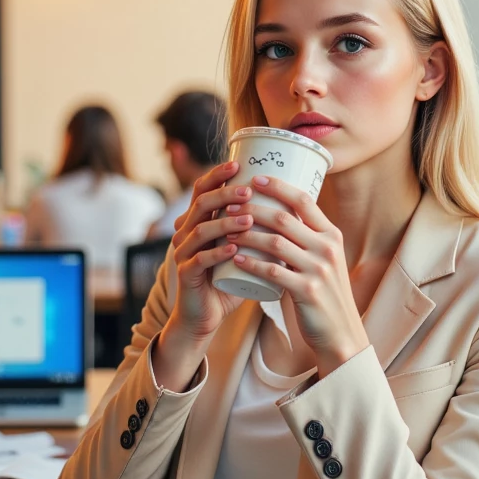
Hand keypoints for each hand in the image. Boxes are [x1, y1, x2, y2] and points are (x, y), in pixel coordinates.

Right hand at [165, 161, 257, 342]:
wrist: (206, 315)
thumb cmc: (228, 278)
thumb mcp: (242, 248)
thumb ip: (258, 229)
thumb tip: (295, 208)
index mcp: (198, 220)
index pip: (203, 189)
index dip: (218, 175)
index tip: (239, 164)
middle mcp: (186, 231)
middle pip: (202, 203)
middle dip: (225, 194)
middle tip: (249, 190)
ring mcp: (183, 252)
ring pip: (200, 230)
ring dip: (225, 222)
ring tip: (249, 218)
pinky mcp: (185, 274)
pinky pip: (199, 260)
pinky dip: (217, 253)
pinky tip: (233, 249)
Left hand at [229, 174, 368, 376]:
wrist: (341, 334)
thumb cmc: (325, 295)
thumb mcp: (324, 262)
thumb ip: (307, 241)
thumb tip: (277, 218)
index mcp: (331, 235)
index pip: (304, 200)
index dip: (278, 186)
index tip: (254, 178)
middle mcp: (327, 248)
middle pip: (283, 218)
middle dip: (252, 208)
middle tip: (229, 205)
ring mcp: (319, 269)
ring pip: (275, 242)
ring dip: (246, 233)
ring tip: (226, 229)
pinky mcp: (307, 291)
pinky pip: (273, 272)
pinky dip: (251, 263)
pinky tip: (235, 259)